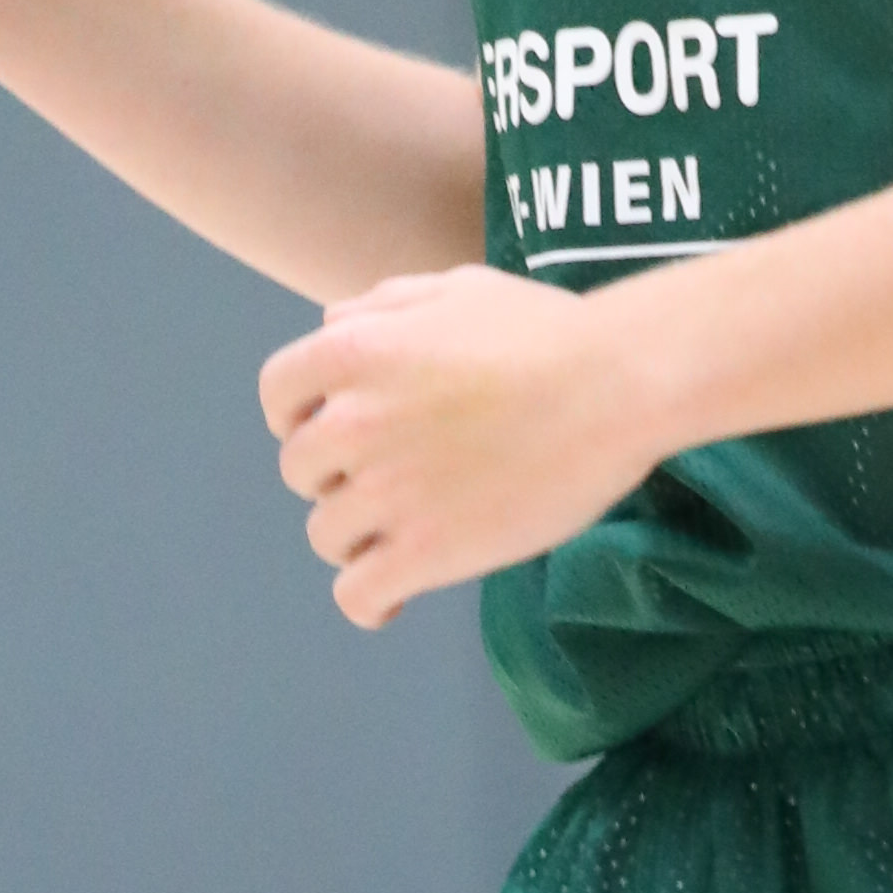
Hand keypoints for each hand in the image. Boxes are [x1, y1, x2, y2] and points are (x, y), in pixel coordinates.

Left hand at [259, 269, 669, 626]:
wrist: (614, 386)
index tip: (331, 429)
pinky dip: (369, 603)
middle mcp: (351, 422)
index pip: (278, 395)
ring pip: (326, 535)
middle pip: (301, 470)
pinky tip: (391, 599)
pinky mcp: (424, 552)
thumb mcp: (457, 290)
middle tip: (392, 478)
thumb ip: (382, 306)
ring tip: (405, 532)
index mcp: (351, 353)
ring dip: (359, 535)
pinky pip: (358, 596)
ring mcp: (385, 492)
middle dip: (337, 474)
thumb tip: (329, 324)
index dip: (301, 415)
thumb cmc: (548, 333)